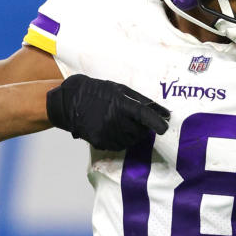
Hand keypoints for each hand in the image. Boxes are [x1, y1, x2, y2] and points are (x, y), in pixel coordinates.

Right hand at [47, 74, 169, 149]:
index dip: (157, 123)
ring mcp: (107, 133)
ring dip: (133, 134)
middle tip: (137, 119)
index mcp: (121, 105)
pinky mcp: (100, 142)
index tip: (165, 127)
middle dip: (143, 127)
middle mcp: (114, 120)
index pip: (144, 116)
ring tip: (123, 122)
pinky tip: (115, 129)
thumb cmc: (98, 92)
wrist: (70, 101)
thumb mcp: (121, 90)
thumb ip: (143, 101)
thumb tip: (165, 112)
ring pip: (131, 141)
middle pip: (140, 131)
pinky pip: (119, 146)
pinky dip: (122, 140)